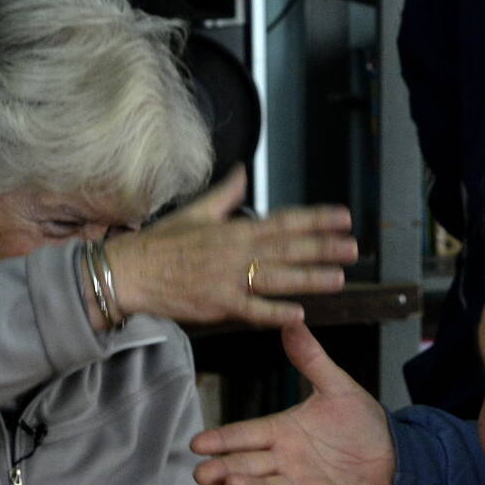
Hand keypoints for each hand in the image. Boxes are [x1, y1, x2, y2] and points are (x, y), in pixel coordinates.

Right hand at [103, 166, 354, 329]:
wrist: (131, 272)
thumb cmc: (162, 243)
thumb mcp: (196, 211)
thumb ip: (225, 194)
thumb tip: (243, 171)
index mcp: (234, 229)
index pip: (284, 221)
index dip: (316, 219)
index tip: (343, 217)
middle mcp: (236, 252)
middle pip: (288, 248)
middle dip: (323, 247)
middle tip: (353, 248)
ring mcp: (228, 279)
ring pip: (277, 278)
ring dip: (309, 278)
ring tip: (338, 278)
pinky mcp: (218, 304)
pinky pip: (252, 309)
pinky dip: (274, 311)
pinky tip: (298, 313)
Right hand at [191, 321, 395, 484]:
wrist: (399, 459)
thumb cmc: (363, 425)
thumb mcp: (337, 388)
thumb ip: (311, 359)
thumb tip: (291, 323)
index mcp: (283, 432)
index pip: (246, 435)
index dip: (222, 439)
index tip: (197, 443)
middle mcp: (286, 461)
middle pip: (247, 465)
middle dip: (224, 469)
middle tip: (202, 473)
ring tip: (234, 483)